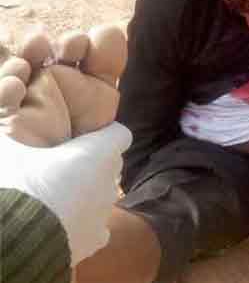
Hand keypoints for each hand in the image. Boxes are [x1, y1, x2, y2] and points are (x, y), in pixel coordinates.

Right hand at [0, 122, 130, 264]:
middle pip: (111, 164)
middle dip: (93, 163)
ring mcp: (105, 211)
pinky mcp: (96, 238)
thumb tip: (3, 128)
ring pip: (103, 195)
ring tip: (56, 196)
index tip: (86, 136)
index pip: (119, 134)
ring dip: (87, 193)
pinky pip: (97, 226)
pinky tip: (64, 223)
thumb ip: (10, 134)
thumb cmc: (19, 184)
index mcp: (99, 152)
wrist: (15, 238)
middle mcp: (109, 180)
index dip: (105, 134)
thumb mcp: (10, 152)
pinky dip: (85, 224)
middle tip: (63, 165)